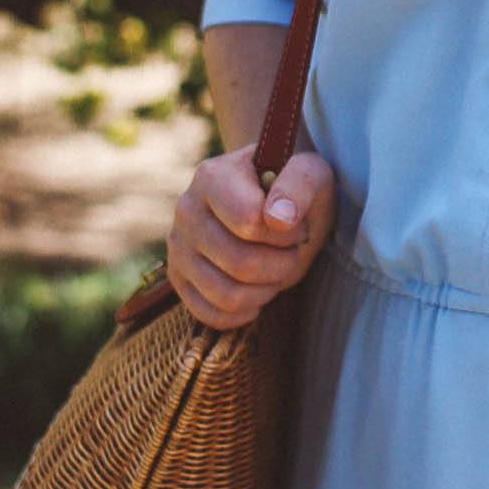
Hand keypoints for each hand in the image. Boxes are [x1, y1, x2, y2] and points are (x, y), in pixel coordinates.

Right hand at [166, 140, 338, 330]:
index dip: (285, 234)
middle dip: (281, 264)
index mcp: (212, 177)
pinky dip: (244, 312)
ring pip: (226, 294)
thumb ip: (298, 186)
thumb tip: (278, 218)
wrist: (273, 201)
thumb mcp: (310, 174)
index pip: (249, 222)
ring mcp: (178, 247)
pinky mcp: (179, 278)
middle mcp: (186, 210)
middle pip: (239, 263)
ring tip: (276, 270)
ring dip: (266, 290)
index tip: (297, 227)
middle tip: (291, 251)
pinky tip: (258, 292)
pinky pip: (211, 315)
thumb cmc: (292, 189)